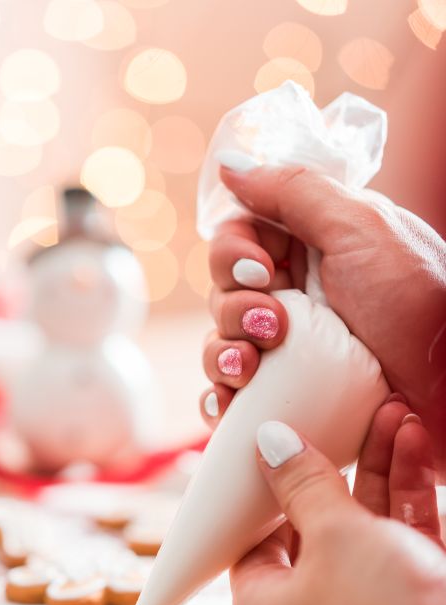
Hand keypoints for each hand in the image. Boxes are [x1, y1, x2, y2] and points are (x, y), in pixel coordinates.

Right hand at [200, 163, 445, 476]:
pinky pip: (235, 397)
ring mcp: (289, 351)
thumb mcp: (362, 228)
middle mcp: (295, 297)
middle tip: (272, 325)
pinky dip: (221, 400)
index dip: (233, 255)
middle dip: (233, 310)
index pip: (237, 239)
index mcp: (309, 249)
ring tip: (248, 370)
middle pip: (223, 294)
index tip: (261, 271)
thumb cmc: (421, 300)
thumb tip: (230, 164)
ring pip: (222, 347)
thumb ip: (294, 191)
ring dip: (222, 356)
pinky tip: (230, 403)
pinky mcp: (289, 397)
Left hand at [233, 398, 445, 604]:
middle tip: (346, 414)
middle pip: (313, 522)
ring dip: (379, 467)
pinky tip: (412, 439)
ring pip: (363, 524)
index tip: (278, 439)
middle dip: (337, 464)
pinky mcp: (409, 599)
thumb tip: (270, 441)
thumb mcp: (334, 537)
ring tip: (391, 410)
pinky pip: (399, 536)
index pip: (254, 536)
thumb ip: (303, 486)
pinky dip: (406, 492)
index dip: (267, 486)